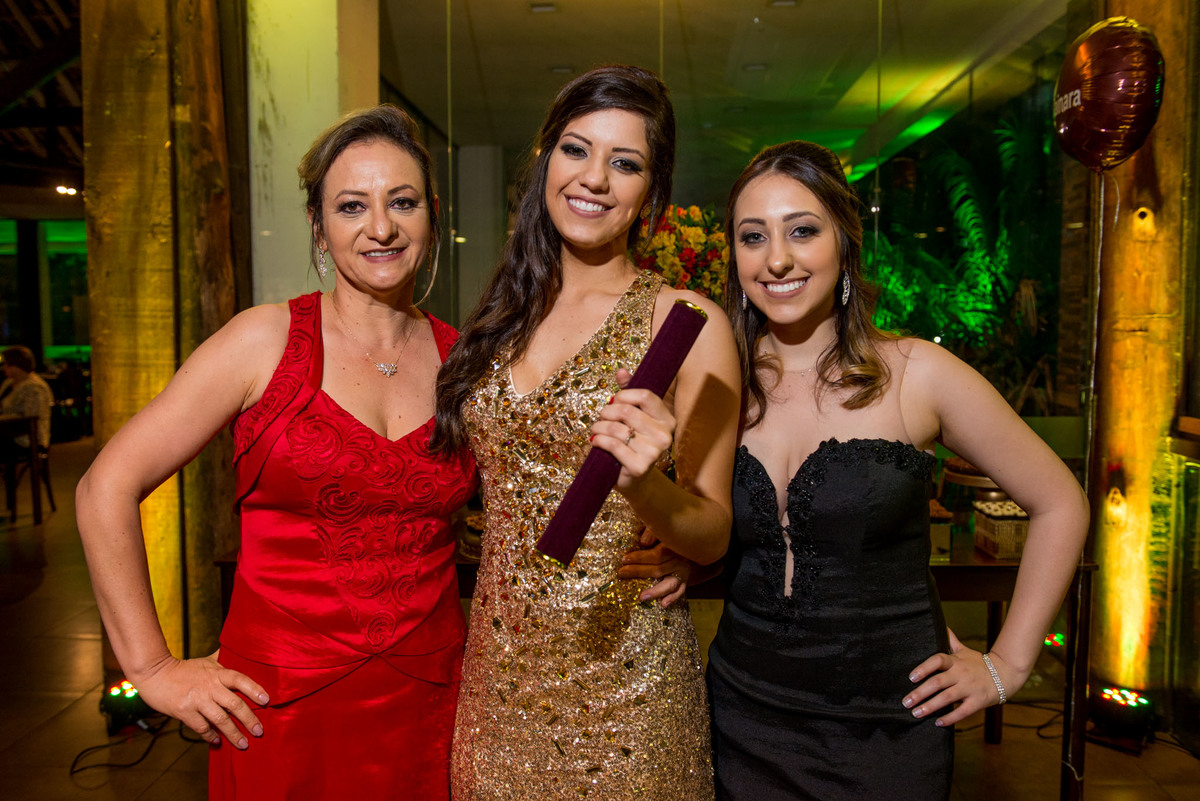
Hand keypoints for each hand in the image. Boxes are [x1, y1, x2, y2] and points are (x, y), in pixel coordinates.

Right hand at [131, 650, 268, 748]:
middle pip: (234, 704)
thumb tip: (241, 651)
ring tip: (243, 744)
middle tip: (259, 732)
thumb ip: (224, 659)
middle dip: (249, 719)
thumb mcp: (206, 661)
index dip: (255, 689)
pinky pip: (201, 727)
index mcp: (217, 673)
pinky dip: (210, 736)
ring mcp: (197, 700)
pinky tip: (217, 742)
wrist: (155, 673)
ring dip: (233, 733)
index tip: (267, 701)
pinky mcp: (184, 712)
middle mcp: (210, 686)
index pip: (241, 679)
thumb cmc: (184, 668)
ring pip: (220, 719)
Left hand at [590, 368, 674, 489]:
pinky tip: (596, 442)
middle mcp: (665, 435)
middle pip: (627, 411)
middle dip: (607, 412)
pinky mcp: (639, 466)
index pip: (645, 396)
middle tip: (601, 417)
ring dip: (599, 427)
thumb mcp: (634, 416)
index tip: (615, 401)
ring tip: (596, 430)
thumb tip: (622, 371)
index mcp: (667, 419)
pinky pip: (613, 445)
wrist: (635, 479)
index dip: (624, 395)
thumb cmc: (633, 443)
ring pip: (616, 428)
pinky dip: (599, 441)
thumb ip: (629, 393)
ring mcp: (654, 452)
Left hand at [618, 530, 690, 606]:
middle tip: (621, 573)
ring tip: (642, 598)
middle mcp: (681, 560)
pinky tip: (663, 604)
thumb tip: (643, 543)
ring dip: (656, 591)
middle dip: (638, 572)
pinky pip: (680, 590)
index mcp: (675, 545)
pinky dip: (673, 598)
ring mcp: (684, 571)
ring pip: (670, 583)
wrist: (692, 536)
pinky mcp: (685, 578)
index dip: (639, 558)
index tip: (624, 560)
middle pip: (659, 570)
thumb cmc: (669, 530)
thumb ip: (652, 532)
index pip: (656, 555)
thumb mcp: (661, 526)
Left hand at [901, 629, 1024, 726]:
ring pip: (947, 698)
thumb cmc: (980, 663)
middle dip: (920, 692)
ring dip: (930, 706)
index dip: (924, 668)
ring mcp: (970, 688)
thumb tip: (940, 625)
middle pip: (938, 682)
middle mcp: (961, 674)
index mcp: (956, 661)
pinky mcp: (978, 701)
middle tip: (906, 702)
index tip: (911, 677)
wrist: (1006, 674)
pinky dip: (950, 718)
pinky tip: (938, 723)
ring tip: (916, 713)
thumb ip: (950, 640)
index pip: (938, 660)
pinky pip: (963, 711)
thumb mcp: (965, 650)